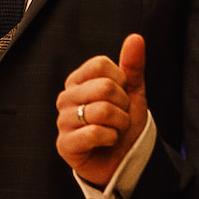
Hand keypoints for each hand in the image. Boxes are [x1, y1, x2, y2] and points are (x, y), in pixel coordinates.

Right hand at [56, 34, 147, 186]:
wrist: (123, 160)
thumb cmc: (123, 124)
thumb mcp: (133, 92)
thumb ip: (132, 66)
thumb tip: (135, 38)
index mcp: (78, 81)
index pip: (101, 65)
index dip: (121, 81)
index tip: (121, 96)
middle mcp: (66, 98)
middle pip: (104, 87)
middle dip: (123, 106)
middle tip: (120, 117)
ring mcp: (63, 121)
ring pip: (102, 111)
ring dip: (120, 124)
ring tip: (115, 131)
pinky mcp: (64, 144)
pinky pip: (94, 132)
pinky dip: (111, 138)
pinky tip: (107, 142)